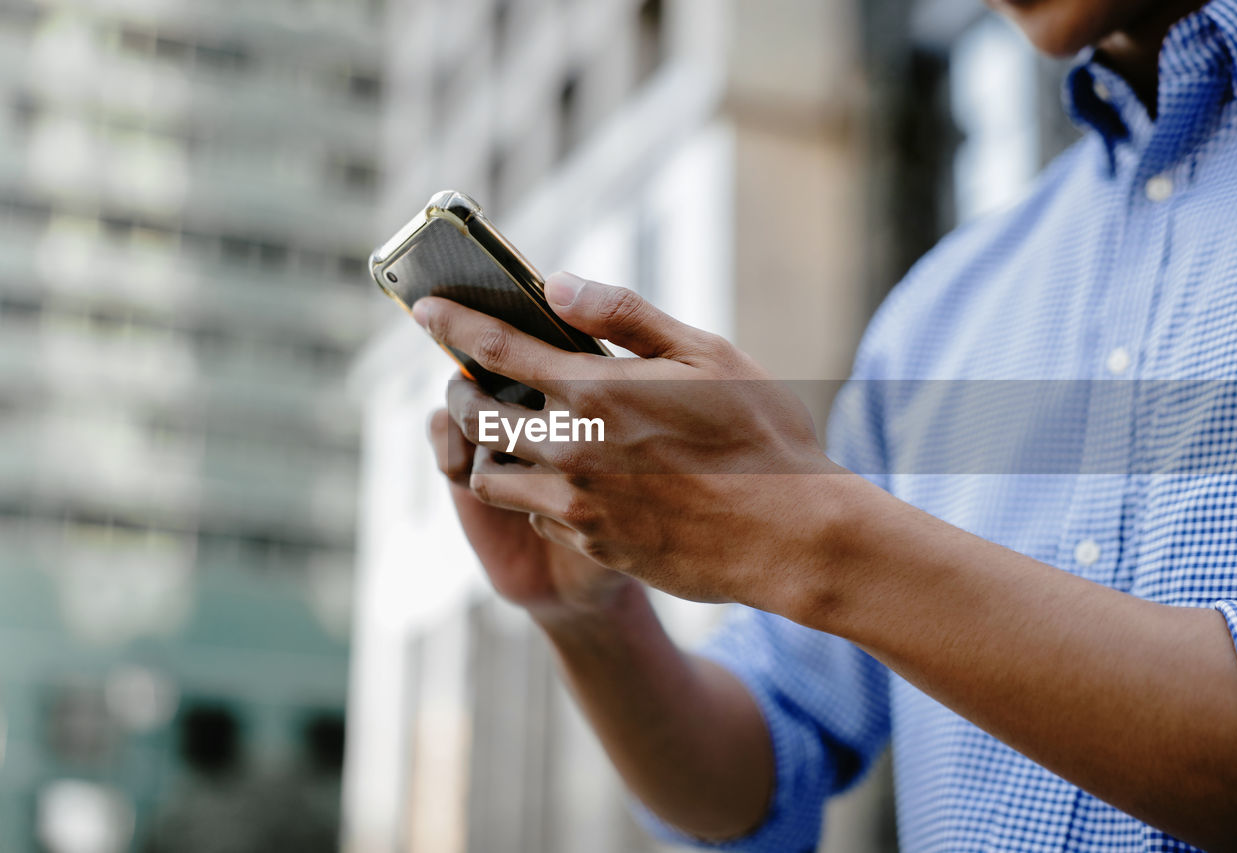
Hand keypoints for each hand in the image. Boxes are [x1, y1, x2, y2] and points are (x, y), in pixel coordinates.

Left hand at [416, 272, 850, 608]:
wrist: (789, 535)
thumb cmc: (759, 435)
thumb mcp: (705, 354)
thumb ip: (624, 317)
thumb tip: (558, 286)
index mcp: (596, 391)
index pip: (499, 349)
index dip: (455, 324)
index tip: (424, 309)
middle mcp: (572, 450)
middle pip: (477, 417)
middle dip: (463, 393)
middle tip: (470, 380)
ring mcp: (578, 504)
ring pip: (495, 478)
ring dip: (498, 451)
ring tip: (526, 436)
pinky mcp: (593, 544)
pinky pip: (540, 516)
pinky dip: (541, 494)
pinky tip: (579, 482)